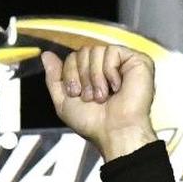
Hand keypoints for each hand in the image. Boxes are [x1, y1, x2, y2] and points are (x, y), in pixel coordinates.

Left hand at [40, 44, 157, 160]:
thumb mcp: (64, 102)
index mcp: (92, 74)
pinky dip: (109, 72)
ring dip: (95, 77)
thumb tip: (46, 55)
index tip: (76, 94)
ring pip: (96, 50)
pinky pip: (112, 51)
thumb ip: (54, 78)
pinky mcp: (136, 60)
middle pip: (83, 51)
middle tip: (91, 97)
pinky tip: (116, 87)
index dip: (70, 74)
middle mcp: (107, 66)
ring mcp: (122, 62)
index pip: (73, 57)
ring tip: (103, 95)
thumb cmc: (92, 122)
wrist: (113, 131)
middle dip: (82, 76)